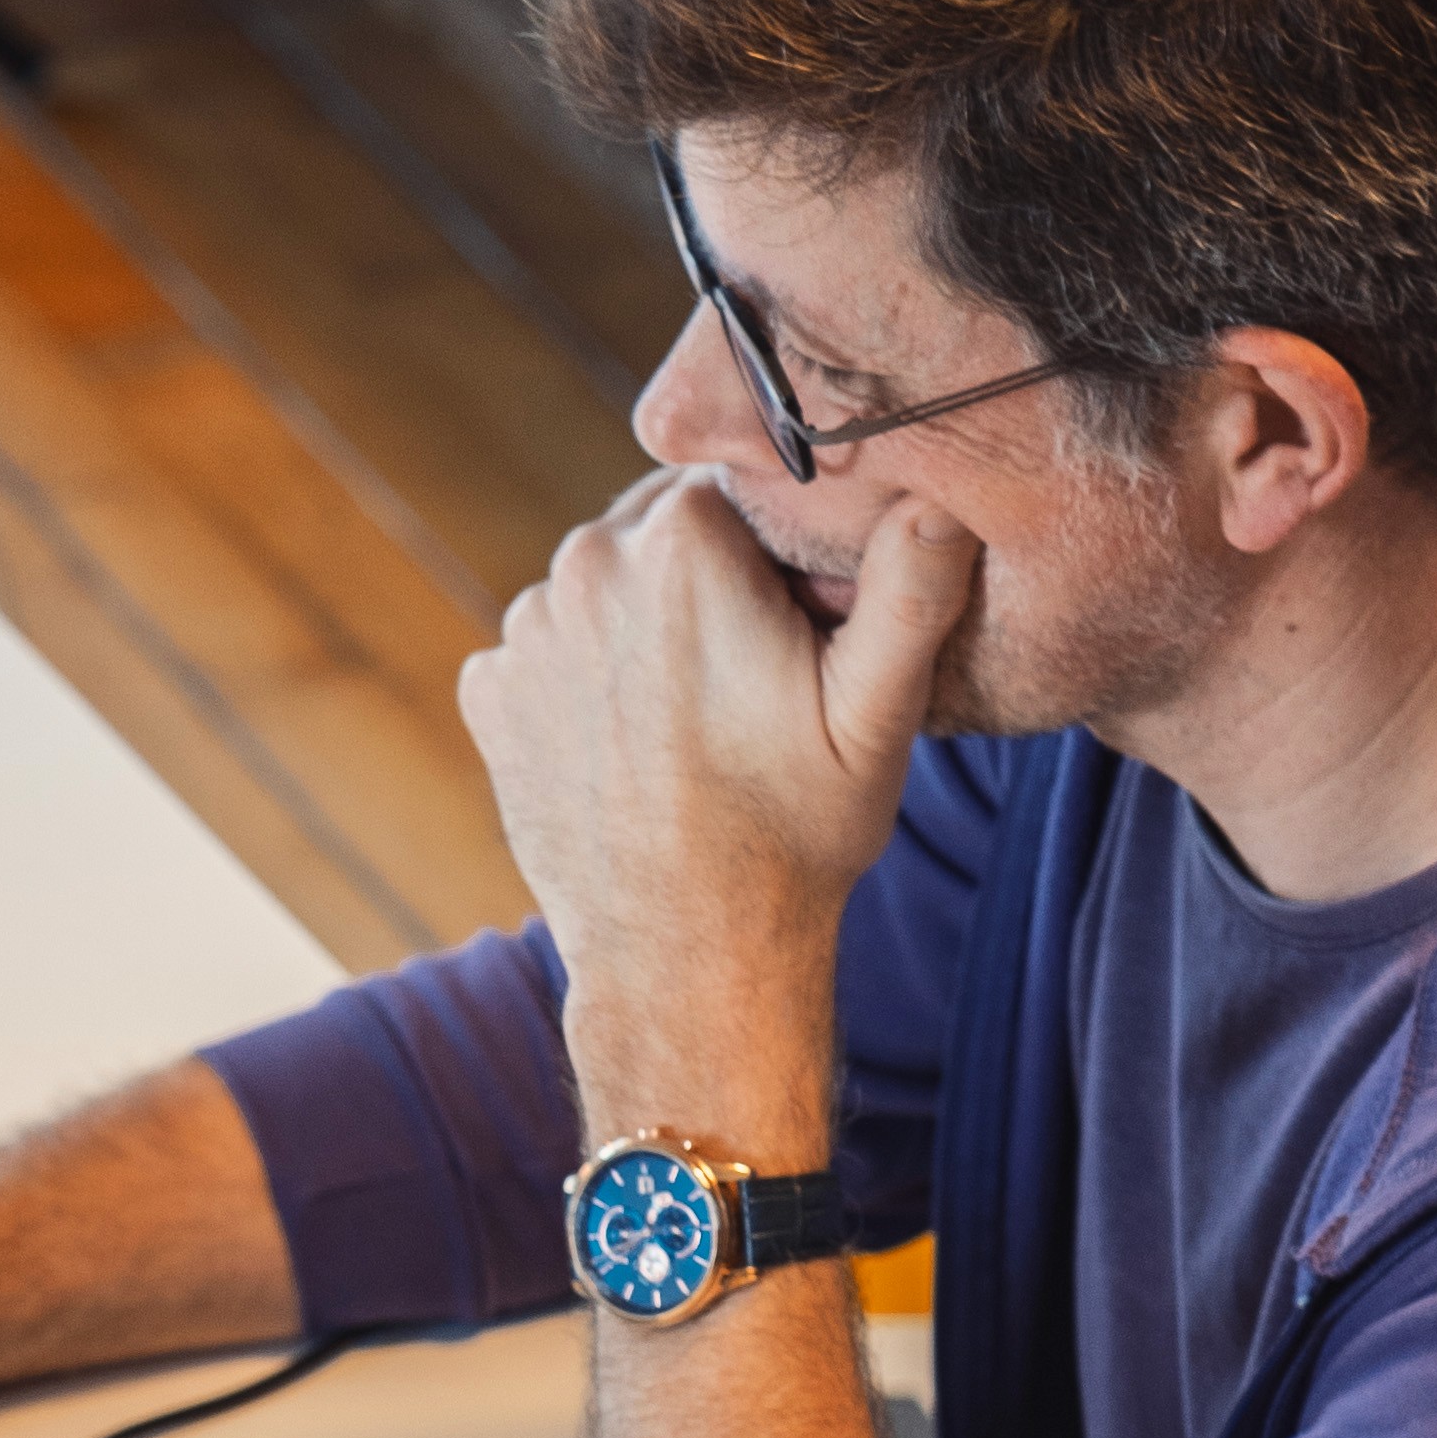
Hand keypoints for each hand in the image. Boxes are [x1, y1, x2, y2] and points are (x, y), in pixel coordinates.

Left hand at [455, 469, 980, 1127]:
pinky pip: (548, 650)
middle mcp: (585, 564)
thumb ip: (914, 589)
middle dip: (705, 580)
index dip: (777, 545)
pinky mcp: (489, 690)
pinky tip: (633, 747)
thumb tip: (947, 498)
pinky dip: (586, 680)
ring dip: (642, 630)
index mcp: (682, 542)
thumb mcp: (879, 717)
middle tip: (752, 680)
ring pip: (602, 589)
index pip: (738, 478)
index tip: (800, 619)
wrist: (687, 958)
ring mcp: (526, 631)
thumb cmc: (794, 837)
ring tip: (693, 721)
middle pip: (660, 528)